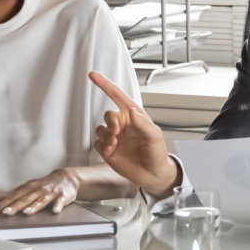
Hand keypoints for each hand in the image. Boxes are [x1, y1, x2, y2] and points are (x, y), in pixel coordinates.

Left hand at [0, 168, 80, 214]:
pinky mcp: (62, 196)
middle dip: (15, 206)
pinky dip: (57, 206)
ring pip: (41, 200)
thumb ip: (10, 195)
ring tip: (26, 213)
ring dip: (34, 206)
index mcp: (28, 188)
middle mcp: (38, 190)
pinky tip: (55, 211)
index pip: (13, 196)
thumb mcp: (26, 188)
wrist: (66, 177)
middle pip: (25, 199)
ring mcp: (50, 193)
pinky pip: (60, 202)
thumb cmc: (43, 185)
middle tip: (5, 213)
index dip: (3, 203)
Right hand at [89, 71, 178, 194]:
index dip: (105, 85)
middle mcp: (123, 124)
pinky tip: (111, 150)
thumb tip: (131, 112)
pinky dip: (102, 146)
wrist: (152, 174)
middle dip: (111, 122)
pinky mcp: (107, 149)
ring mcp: (114, 137)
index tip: (92, 75)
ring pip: (100, 128)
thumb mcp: (155, 136)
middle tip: (117, 133)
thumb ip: (144, 124)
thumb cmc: (157, 153)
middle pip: (108, 114)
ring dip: (106, 135)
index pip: (117, 96)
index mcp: (133, 116)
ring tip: (115, 144)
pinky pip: (97, 143)